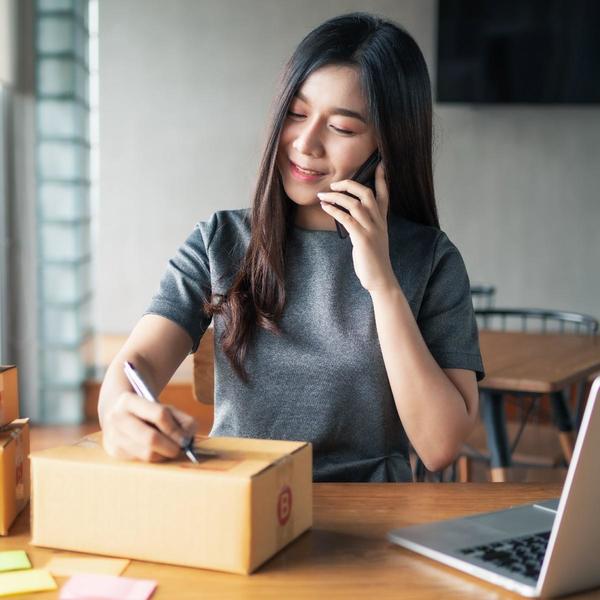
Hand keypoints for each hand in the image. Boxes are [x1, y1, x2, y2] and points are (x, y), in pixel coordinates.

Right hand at [102, 392, 197, 461]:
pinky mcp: (114, 451)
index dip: (175, 428)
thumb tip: (187, 439)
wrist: (121, 414)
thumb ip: (183, 420)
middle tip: (180, 449)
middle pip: (151, 438)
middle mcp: (116, 417)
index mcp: (129, 400)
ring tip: (169, 448)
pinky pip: (142, 461)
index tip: (185, 438)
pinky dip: (155, 458)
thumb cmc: (150, 411)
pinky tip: (157, 450)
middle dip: (170, 446)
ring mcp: (113, 436)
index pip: (159, 414)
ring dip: (164, 454)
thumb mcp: (167, 408)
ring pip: (147, 453)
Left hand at [317, 161, 396, 293]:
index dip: (381, 178)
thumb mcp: (374, 238)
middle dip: (349, 184)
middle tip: (334, 184)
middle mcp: (379, 222)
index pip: (384, 194)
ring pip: (355, 203)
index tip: (379, 163)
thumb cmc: (374, 260)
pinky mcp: (362, 239)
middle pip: (366, 193)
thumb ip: (366, 225)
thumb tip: (349, 216)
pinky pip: (347, 218)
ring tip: (323, 195)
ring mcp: (372, 229)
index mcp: (382, 220)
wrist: (381, 279)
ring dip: (336, 197)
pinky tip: (325, 206)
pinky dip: (334, 210)